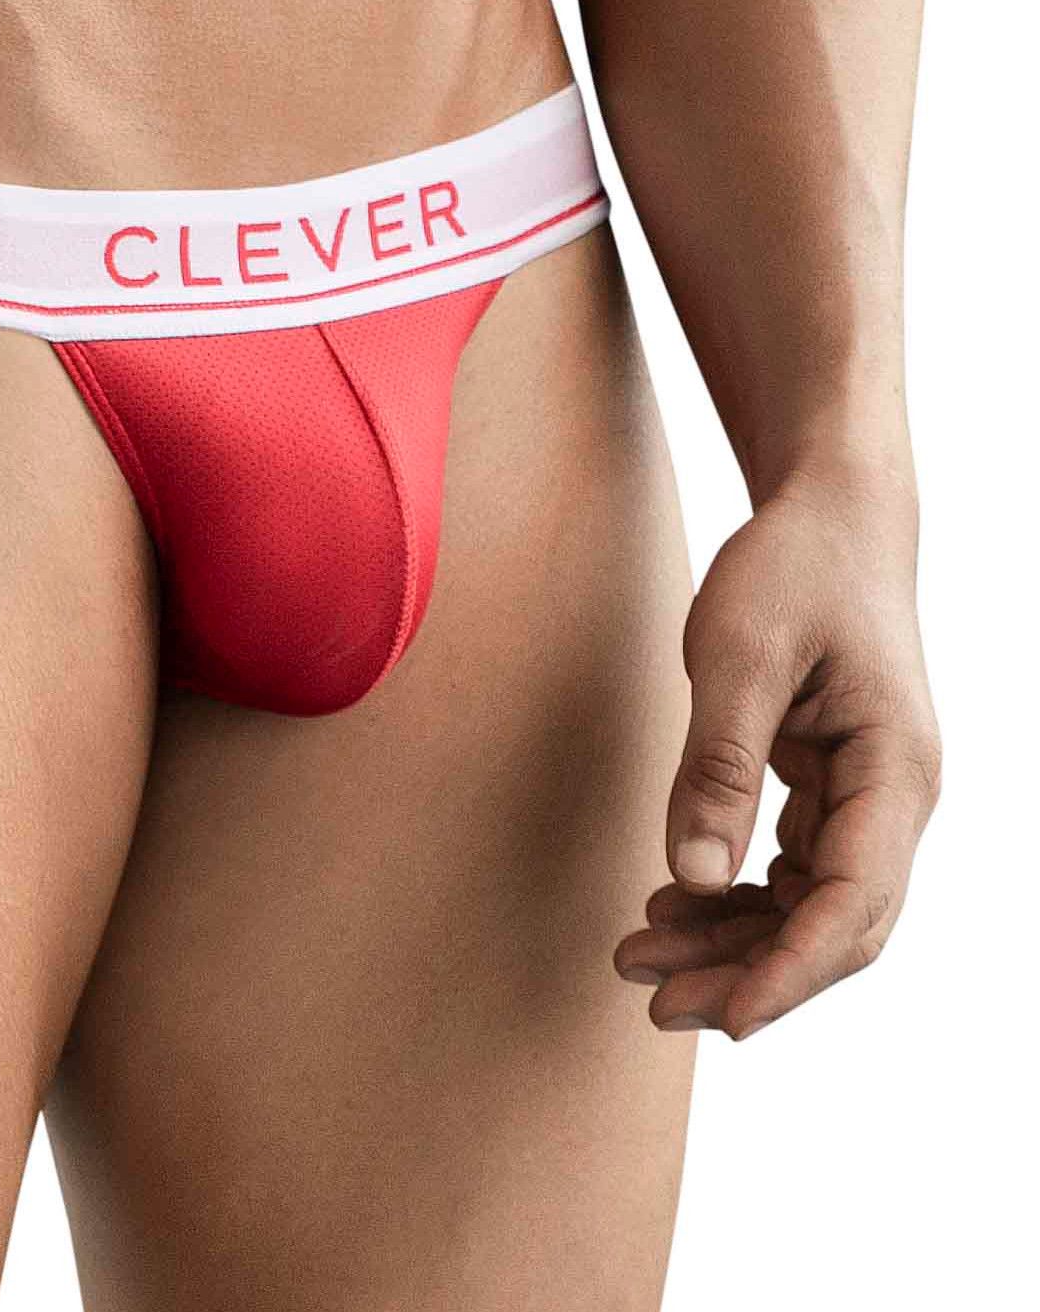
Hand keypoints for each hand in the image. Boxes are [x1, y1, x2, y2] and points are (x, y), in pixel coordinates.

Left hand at [615, 461, 938, 1038]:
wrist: (828, 515)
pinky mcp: (832, 787)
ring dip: (732, 942)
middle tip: (650, 1002)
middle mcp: (896, 799)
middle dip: (748, 973)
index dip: (788, 972)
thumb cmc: (793, 570)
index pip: (853, 907)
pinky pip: (791, 868)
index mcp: (896, 772)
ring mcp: (868, 797)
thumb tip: (690, 875)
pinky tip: (671, 908)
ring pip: (808, 905)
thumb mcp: (740, 655)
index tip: (724, 1019)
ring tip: (639, 960)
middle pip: (833, 925)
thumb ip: (717, 765)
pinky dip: (735, 896)